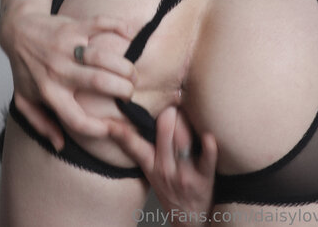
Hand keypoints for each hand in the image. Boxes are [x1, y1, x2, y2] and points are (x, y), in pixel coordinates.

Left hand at [0, 10, 136, 150]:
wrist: (16, 31)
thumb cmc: (24, 68)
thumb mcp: (25, 100)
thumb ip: (41, 124)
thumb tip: (60, 145)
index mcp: (50, 93)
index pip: (77, 119)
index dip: (99, 129)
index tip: (112, 126)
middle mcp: (59, 71)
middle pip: (100, 83)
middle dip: (124, 90)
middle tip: (130, 93)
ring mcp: (66, 47)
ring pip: (103, 57)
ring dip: (125, 66)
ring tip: (132, 73)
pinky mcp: (72, 26)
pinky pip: (100, 23)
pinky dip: (118, 26)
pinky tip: (129, 34)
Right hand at [109, 107, 216, 225]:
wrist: (190, 220)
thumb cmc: (172, 188)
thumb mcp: (152, 170)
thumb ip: (147, 146)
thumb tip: (139, 114)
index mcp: (150, 164)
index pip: (132, 145)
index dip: (119, 132)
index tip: (108, 121)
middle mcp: (164, 168)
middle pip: (164, 132)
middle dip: (169, 113)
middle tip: (173, 102)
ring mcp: (183, 174)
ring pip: (182, 140)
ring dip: (185, 121)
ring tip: (187, 110)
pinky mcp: (204, 179)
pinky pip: (207, 160)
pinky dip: (209, 148)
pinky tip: (209, 137)